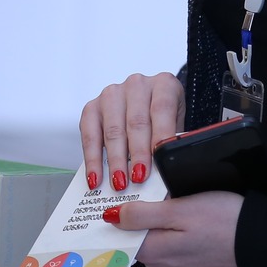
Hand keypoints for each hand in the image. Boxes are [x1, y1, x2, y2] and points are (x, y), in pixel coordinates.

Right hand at [79, 72, 182, 192]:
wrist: (147, 107)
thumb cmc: (163, 118)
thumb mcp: (176, 125)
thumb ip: (172, 143)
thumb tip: (170, 169)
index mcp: (163, 84)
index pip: (162, 108)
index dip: (160, 135)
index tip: (159, 159)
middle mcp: (136, 85)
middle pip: (136, 121)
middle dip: (137, 153)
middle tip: (138, 178)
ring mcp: (112, 94)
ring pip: (113, 130)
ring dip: (116, 160)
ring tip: (119, 182)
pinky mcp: (92, 107)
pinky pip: (89, 135)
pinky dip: (92, 159)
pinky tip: (96, 176)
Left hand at [112, 192, 244, 266]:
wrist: (264, 242)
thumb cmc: (225, 222)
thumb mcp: (181, 208)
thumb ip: (143, 214)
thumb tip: (111, 217)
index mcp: (156, 253)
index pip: (125, 235)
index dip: (126, 216)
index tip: (133, 199)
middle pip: (144, 241)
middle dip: (148, 221)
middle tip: (164, 198)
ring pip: (164, 248)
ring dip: (167, 231)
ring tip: (184, 209)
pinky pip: (182, 255)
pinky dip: (184, 241)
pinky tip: (198, 228)